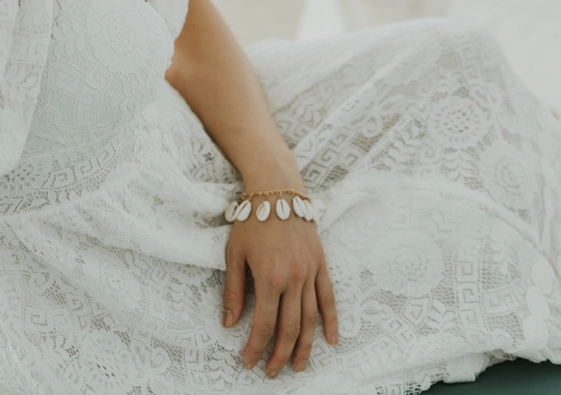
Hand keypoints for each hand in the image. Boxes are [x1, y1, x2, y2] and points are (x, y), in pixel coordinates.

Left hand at [223, 208, 337, 377]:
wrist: (277, 189)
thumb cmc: (251, 220)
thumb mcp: (234, 253)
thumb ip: (234, 290)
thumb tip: (229, 323)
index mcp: (269, 277)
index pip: (264, 325)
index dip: (256, 348)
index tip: (248, 362)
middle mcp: (293, 278)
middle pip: (290, 328)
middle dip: (280, 355)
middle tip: (271, 372)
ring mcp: (310, 271)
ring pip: (311, 319)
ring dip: (305, 347)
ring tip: (297, 366)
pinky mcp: (321, 263)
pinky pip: (329, 298)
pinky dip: (331, 321)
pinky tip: (330, 340)